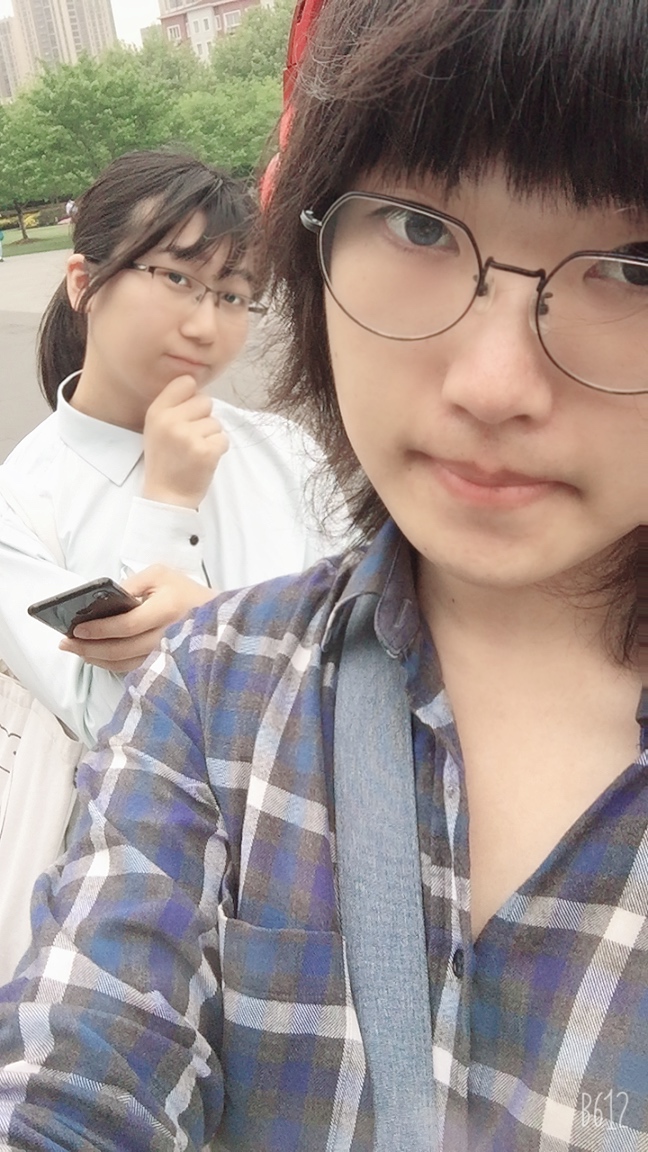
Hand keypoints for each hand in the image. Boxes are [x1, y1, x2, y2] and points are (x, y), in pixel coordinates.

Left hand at [58, 565, 215, 671]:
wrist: (218, 620)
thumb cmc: (186, 593)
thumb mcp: (161, 575)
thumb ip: (132, 584)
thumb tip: (102, 600)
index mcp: (167, 610)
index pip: (127, 625)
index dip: (100, 629)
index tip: (76, 629)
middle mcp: (168, 637)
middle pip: (121, 650)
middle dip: (89, 647)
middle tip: (66, 643)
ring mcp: (167, 656)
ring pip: (124, 664)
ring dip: (96, 659)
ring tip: (76, 650)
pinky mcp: (164, 666)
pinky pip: (132, 669)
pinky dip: (110, 664)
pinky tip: (96, 656)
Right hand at [142, 376, 228, 507]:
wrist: (167, 495)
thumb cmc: (166, 459)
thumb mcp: (157, 427)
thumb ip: (173, 405)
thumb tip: (196, 383)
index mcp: (157, 412)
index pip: (186, 382)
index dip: (192, 397)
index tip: (187, 414)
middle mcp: (171, 421)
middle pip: (206, 401)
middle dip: (203, 418)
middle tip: (190, 438)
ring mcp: (189, 436)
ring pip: (216, 422)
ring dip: (211, 436)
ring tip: (194, 451)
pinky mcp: (206, 452)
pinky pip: (224, 439)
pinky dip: (218, 449)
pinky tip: (203, 459)